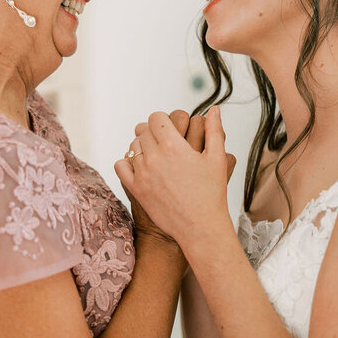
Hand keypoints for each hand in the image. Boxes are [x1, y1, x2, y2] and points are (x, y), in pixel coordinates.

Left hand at [115, 105, 235, 249]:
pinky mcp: (136, 189)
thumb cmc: (212, 194)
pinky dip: (127, 162)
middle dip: (153, 132)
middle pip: (143, 129)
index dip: (164, 120)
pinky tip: (141, 167)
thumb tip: (214, 109)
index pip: (156, 118)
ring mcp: (142, 173)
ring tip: (156, 155)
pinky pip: (120, 165)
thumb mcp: (217, 159)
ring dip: (142, 146)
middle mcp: (155, 157)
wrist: (200, 227)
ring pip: (132, 146)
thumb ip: (215, 130)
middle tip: (164, 142)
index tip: (170, 129)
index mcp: (175, 146)